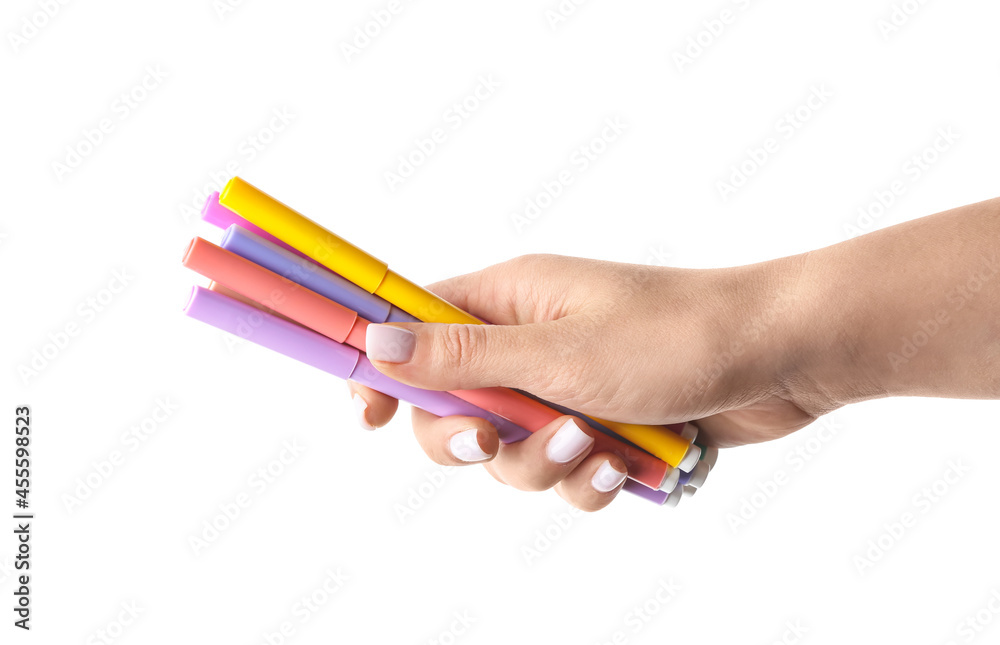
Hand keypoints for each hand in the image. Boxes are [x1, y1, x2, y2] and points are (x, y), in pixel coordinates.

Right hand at [348, 253, 825, 510]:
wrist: (778, 359)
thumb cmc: (674, 336)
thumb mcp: (557, 352)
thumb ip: (464, 357)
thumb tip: (377, 342)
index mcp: (511, 300)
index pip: (417, 328)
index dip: (387, 371)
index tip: (369, 415)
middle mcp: (531, 342)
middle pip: (455, 405)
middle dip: (475, 440)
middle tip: (495, 442)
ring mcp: (567, 387)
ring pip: (511, 451)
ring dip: (543, 465)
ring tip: (592, 448)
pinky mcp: (603, 426)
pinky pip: (563, 472)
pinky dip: (586, 479)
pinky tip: (620, 470)